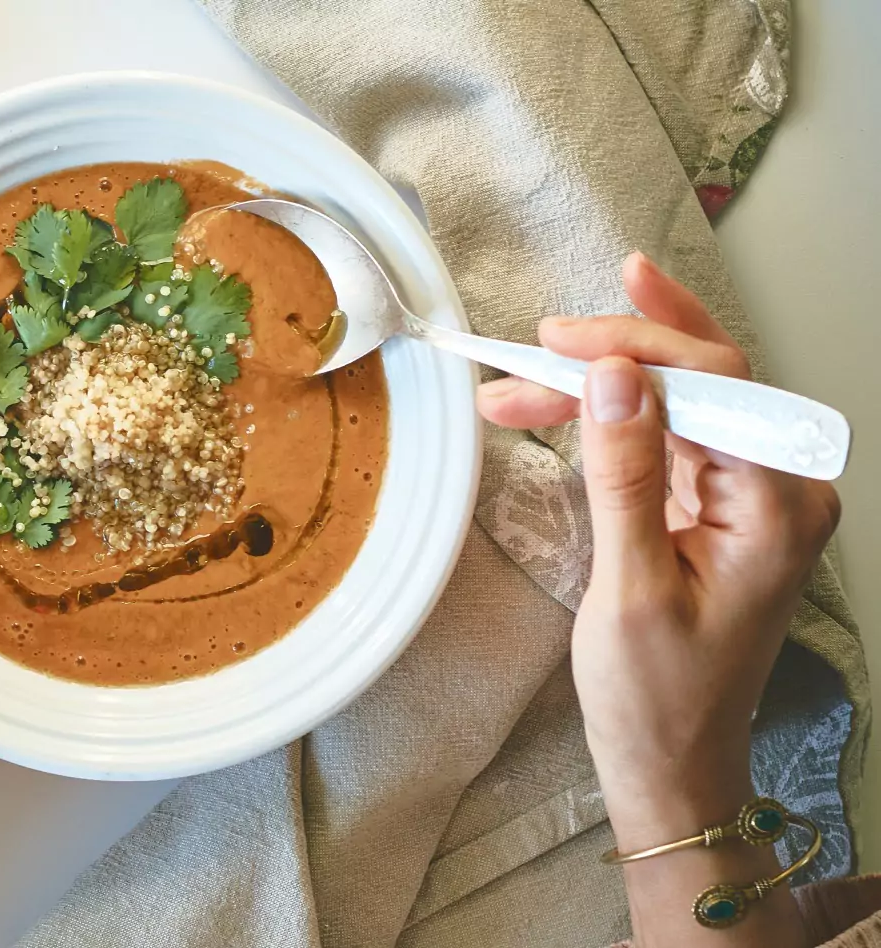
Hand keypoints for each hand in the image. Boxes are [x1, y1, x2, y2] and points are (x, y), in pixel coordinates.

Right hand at [479, 253, 838, 945]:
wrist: (670, 765)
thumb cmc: (655, 697)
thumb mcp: (629, 587)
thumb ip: (625, 473)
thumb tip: (614, 375)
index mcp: (778, 506)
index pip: (720, 387)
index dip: (640, 347)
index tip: (558, 341)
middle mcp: (777, 488)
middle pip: (705, 380)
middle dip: (616, 354)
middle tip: (535, 344)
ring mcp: (745, 495)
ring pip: (675, 403)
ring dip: (597, 387)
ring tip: (512, 388)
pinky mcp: (712, 507)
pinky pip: (663, 438)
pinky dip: (604, 422)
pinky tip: (549, 408)